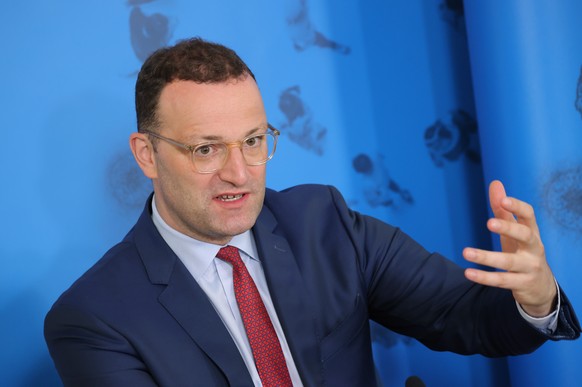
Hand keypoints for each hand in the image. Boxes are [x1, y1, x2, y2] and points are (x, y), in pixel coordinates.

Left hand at [463, 180, 556, 316]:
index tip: (503, 200)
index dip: (518, 207)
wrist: (541, 287)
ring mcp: (530, 267)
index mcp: (532, 232)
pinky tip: (468, 273)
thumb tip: (495, 183)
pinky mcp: (522, 284)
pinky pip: (502, 280)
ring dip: (486, 257)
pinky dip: (485, 277)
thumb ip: (503, 210)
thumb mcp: (514, 231)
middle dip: (508, 228)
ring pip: (509, 262)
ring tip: (466, 252)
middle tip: (489, 222)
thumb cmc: (523, 252)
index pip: (530, 216)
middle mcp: (534, 248)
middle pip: (525, 235)